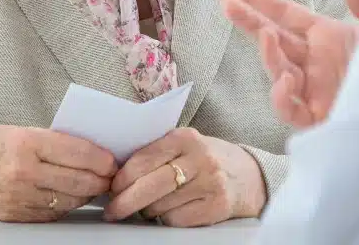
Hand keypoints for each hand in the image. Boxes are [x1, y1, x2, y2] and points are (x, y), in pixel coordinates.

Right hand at [0, 124, 116, 221]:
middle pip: (79, 180)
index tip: (112, 159)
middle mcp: (24, 172)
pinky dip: (66, 206)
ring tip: (96, 187)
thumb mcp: (12, 131)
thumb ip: (46, 140)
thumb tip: (81, 149)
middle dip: (102, 179)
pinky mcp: (11, 215)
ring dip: (87, 195)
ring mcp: (17, 197)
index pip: (78, 152)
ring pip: (68, 200)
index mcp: (26, 143)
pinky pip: (50, 214)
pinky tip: (72, 199)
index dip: (102, 158)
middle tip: (112, 176)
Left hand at [103, 128, 265, 225]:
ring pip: (160, 206)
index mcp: (185, 137)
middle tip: (113, 210)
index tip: (111, 189)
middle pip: (150, 185)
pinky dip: (168, 219)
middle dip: (125, 201)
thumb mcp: (183, 146)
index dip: (121, 178)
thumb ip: (156, 153)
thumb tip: (116, 175)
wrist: (246, 175)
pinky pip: (176, 220)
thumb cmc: (204, 160)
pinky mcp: (216, 206)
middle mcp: (200, 158)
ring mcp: (210, 182)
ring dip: (148, 211)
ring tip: (152, 205)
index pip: (143, 159)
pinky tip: (173, 210)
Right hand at [217, 0, 358, 127]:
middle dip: (248, 20)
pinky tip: (288, 80)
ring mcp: (312, 89)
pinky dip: (283, 95)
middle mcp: (314, 61)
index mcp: (326, 36)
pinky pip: (290, 109)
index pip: (283, 14)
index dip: (255, 0)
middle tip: (226, 4)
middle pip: (272, 36)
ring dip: (268, 54)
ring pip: (277, 70)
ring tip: (266, 35)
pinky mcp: (316, 118)